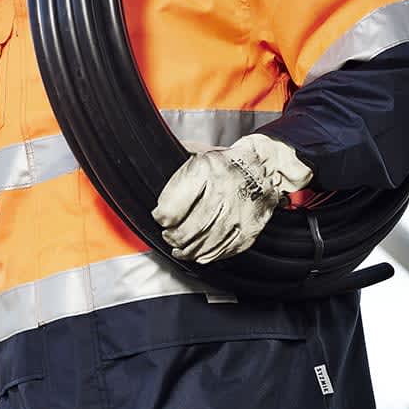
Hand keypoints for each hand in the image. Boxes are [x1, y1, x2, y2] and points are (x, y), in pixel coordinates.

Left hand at [152, 134, 312, 263]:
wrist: (263, 166)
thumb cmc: (223, 163)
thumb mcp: (196, 153)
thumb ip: (173, 167)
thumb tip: (144, 172)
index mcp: (205, 169)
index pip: (171, 207)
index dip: (161, 217)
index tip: (160, 218)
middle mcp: (223, 190)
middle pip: (187, 229)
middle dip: (172, 237)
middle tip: (168, 235)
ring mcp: (238, 212)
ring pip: (204, 243)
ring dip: (187, 250)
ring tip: (180, 248)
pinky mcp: (249, 228)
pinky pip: (223, 249)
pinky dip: (207, 255)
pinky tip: (199, 253)